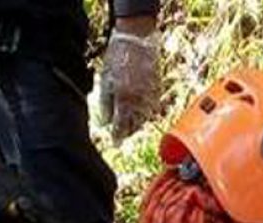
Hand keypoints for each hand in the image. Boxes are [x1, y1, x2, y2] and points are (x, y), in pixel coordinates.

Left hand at [98, 24, 160, 140]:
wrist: (138, 40)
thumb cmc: (118, 57)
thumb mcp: (105, 80)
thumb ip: (105, 103)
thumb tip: (104, 122)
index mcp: (124, 100)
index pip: (121, 126)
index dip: (117, 136)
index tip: (116, 143)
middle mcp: (140, 102)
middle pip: (135, 125)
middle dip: (128, 131)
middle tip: (121, 134)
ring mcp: (151, 96)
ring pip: (144, 118)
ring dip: (136, 123)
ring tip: (129, 124)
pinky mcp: (158, 90)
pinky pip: (151, 108)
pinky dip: (144, 112)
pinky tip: (138, 111)